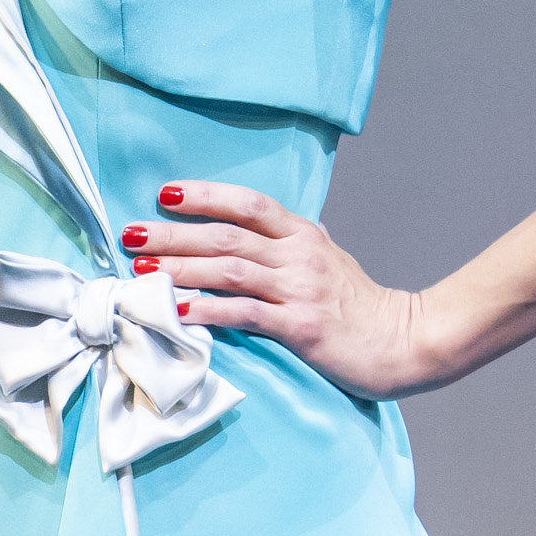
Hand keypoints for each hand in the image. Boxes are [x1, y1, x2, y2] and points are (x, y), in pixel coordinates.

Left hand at [131, 178, 443, 400]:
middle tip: (130, 233)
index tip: (164, 194)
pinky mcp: (301, 326)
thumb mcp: (327, 261)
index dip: (204, 195)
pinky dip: (207, 310)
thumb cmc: (359, 306)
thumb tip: (250, 232)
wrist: (405, 342)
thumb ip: (290, 245)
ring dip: (181, 269)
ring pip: (230, 269)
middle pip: (226, 235)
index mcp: (304, 235)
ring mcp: (300, 290)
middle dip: (173, 234)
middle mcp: (300, 255)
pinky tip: (178, 311)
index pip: (248, 202)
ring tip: (141, 270)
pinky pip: (244, 313)